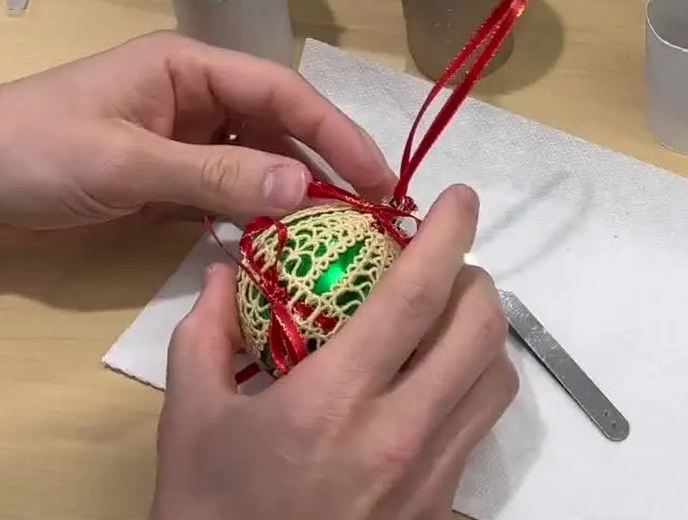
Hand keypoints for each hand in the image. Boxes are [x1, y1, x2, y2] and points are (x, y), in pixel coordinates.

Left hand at [0, 31, 398, 242]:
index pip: (283, 93)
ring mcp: (179, 136)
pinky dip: (255, 212)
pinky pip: (226, 189)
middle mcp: (194, 94)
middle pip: (280, 125)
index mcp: (188, 66)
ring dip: (294, 193)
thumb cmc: (30, 150)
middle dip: (328, 164)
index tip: (381, 179)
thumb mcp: (125, 164)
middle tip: (378, 213)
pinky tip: (280, 242)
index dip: (337, 134)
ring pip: (258, 159)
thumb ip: (216, 175)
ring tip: (339, 234)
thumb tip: (305, 187)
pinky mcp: (163, 175)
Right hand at [152, 184, 518, 519]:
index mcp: (334, 399)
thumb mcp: (191, 422)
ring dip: (482, 336)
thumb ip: (207, 335)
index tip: (459, 199)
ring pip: (496, 380)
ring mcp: (429, 476)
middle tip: (447, 264)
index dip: (447, 234)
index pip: (417, 294)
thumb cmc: (210, 513)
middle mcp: (399, 433)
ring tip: (446, 321)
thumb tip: (224, 272)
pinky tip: (432, 387)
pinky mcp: (441, 508)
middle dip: (475, 280)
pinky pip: (479, 432)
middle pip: (481, 330)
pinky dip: (471, 391)